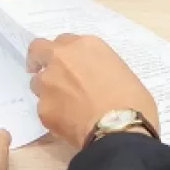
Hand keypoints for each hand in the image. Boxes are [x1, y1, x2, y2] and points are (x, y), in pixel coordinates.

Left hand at [26, 34, 157, 147]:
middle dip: (39, 59)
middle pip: (38, 50)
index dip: (65, 53)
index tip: (68, 63)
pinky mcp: (43, 108)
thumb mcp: (120, 71)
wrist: (119, 128)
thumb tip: (93, 80)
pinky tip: (69, 124)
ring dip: (47, 90)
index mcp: (85, 46)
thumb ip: (98, 68)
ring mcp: (48, 83)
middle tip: (45, 72)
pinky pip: (44, 108)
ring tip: (64, 106)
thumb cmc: (132, 100)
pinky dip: (53, 114)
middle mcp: (61, 59)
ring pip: (37, 82)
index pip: (64, 41)